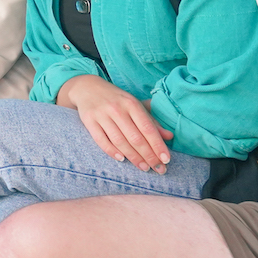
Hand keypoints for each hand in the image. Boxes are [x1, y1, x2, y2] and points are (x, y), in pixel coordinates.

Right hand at [58, 74, 174, 172]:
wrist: (88, 88)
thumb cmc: (117, 100)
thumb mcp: (135, 105)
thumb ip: (151, 121)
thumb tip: (169, 136)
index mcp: (131, 103)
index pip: (148, 128)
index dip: (158, 145)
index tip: (166, 159)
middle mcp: (117, 109)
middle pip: (135, 138)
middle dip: (148, 156)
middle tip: (159, 169)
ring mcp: (101, 115)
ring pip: (120, 141)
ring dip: (133, 157)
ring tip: (144, 168)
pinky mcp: (89, 121)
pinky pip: (101, 140)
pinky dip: (112, 151)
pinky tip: (122, 159)